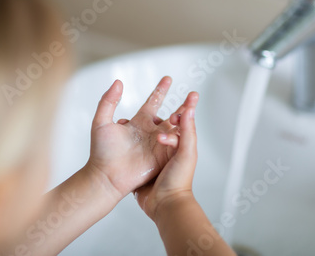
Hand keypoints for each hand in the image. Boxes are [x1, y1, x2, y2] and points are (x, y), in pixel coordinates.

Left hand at [86, 76, 198, 200]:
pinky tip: (179, 126)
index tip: (168, 78)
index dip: (161, 90)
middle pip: (171, 114)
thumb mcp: (101, 122)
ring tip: (190, 106)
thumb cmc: (101, 152)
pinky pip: (176, 143)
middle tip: (193, 94)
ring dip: (186, 117)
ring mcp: (159, 144)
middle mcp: (151, 131)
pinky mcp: (163, 156)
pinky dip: (180, 134)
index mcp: (139, 122)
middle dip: (184, 104)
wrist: (107, 176)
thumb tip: (118, 82)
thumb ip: (108, 101)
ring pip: (177, 128)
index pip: (153, 101)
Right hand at [134, 103, 198, 221]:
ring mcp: (154, 157)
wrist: (164, 204)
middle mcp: (168, 150)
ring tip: (133, 123)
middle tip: (153, 118)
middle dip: (157, 120)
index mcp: (181, 145)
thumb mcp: (186, 152)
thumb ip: (187, 130)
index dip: (179, 115)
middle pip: (163, 128)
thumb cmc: (178, 180)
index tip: (174, 116)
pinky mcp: (143, 165)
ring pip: (147, 137)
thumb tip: (190, 109)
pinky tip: (124, 135)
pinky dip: (130, 141)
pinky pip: (136, 149)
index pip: (181, 124)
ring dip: (141, 129)